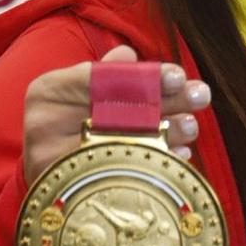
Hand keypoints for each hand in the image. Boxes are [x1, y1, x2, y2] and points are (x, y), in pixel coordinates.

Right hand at [23, 46, 210, 184]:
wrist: (46, 178)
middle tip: (200, 95)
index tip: (178, 76)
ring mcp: (57, 161)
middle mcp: (46, 124)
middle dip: (165, 102)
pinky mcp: (72, 190)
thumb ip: (106, 75)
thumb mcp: (78, 93)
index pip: (101, 78)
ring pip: (124, 143)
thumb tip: (128, 56)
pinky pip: (124, 173)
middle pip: (116, 111)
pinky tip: (178, 154)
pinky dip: (155, 162)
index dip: (143, 77)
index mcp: (48, 91)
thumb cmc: (68, 126)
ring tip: (191, 125)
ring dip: (165, 133)